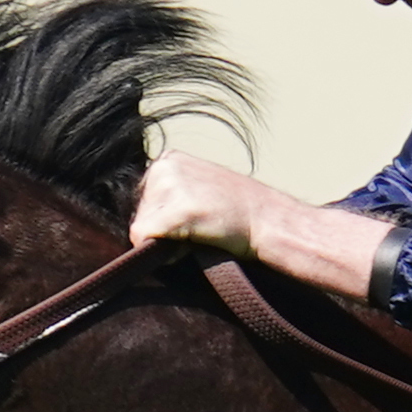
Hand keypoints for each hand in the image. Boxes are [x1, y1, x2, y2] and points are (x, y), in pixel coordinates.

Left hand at [127, 155, 393, 303]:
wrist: (273, 222)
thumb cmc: (241, 215)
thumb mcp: (203, 189)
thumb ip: (173, 195)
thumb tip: (138, 224)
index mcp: (170, 159)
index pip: (143, 201)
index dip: (163, 221)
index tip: (195, 221)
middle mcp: (165, 166)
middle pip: (139, 213)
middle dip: (162, 230)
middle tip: (201, 228)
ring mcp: (171, 186)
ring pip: (142, 228)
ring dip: (166, 241)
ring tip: (202, 233)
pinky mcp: (177, 211)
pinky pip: (144, 239)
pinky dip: (164, 252)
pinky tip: (194, 244)